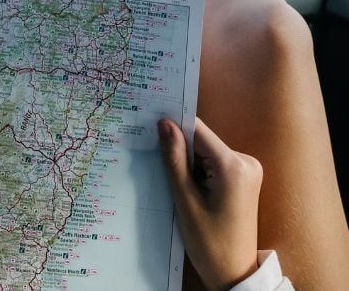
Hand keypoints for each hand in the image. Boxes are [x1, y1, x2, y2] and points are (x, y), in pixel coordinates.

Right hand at [158, 117, 261, 290]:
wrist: (235, 276)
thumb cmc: (210, 244)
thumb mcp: (186, 202)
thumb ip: (175, 160)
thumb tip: (164, 123)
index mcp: (234, 165)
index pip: (198, 131)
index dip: (174, 127)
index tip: (151, 127)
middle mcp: (246, 161)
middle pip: (203, 142)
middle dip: (181, 151)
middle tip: (160, 166)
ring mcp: (248, 170)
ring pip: (207, 152)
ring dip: (190, 164)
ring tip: (178, 186)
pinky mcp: (245, 178)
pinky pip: (215, 163)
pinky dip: (200, 172)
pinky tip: (190, 190)